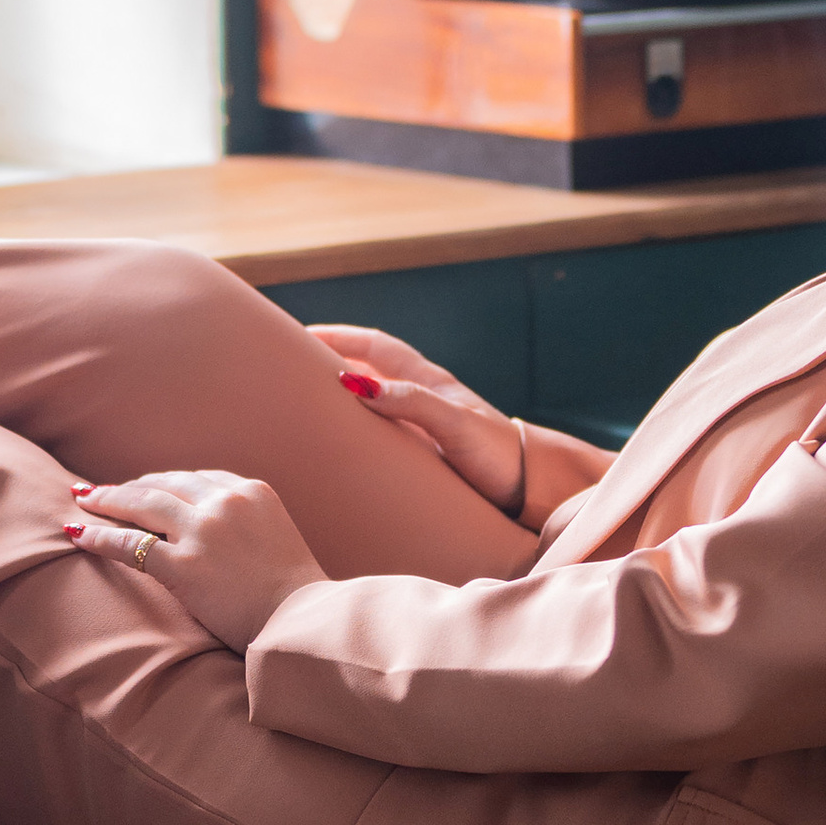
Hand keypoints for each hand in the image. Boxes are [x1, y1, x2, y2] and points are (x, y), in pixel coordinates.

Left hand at [66, 468, 326, 650]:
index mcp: (251, 491)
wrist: (302, 624)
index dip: (161, 482)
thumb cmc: (294, 596)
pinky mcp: (185, 565)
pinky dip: (101, 536)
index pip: (194, 478)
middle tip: (101, 490)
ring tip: (83, 500)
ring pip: (142, 504)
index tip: (141, 487)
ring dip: (107, 500)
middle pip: (164, 484)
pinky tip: (79, 534)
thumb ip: (246, 524)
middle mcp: (224, 502)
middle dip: (129, 486)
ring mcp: (203, 531)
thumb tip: (218, 536)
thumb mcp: (276, 538)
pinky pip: (131, 545)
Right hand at [307, 320, 523, 515]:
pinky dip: (360, 423)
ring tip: (309, 399)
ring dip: (346, 392)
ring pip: (377, 396)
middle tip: (294, 364)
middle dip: (335, 358)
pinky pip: (384, 426)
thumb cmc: (496, 454)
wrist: (531, 488)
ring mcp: (427, 421)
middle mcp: (425, 395)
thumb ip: (412, 403)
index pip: (375, 346)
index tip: (301, 335)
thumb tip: (358, 385)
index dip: (339, 337)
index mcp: (429, 380)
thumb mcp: (453, 425)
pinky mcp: (429, 448)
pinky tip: (347, 440)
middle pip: (371, 366)